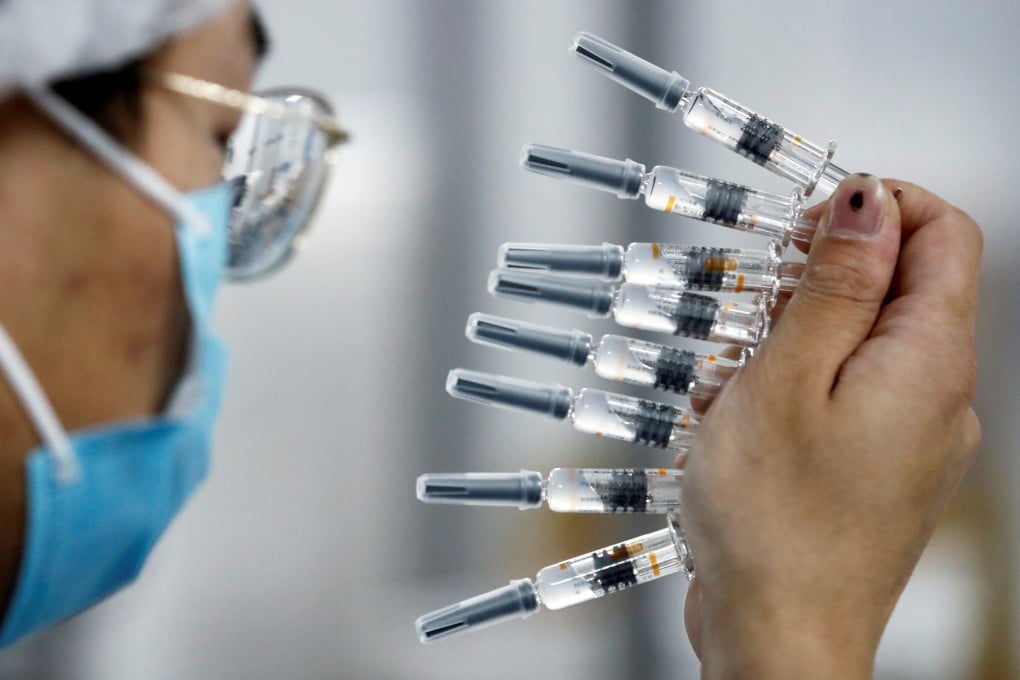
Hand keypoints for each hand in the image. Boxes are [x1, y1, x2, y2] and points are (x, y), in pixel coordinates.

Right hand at [679, 174, 982, 678]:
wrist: (778, 638)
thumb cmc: (775, 524)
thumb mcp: (788, 378)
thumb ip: (834, 284)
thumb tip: (868, 201)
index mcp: (929, 360)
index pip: (943, 231)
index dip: (875, 207)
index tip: (804, 228)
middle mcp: (937, 395)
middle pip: (898, 286)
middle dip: (817, 279)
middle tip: (755, 309)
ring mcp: (909, 435)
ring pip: (859, 342)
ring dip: (791, 338)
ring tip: (735, 378)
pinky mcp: (874, 465)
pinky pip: (843, 394)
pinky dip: (791, 386)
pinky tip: (742, 418)